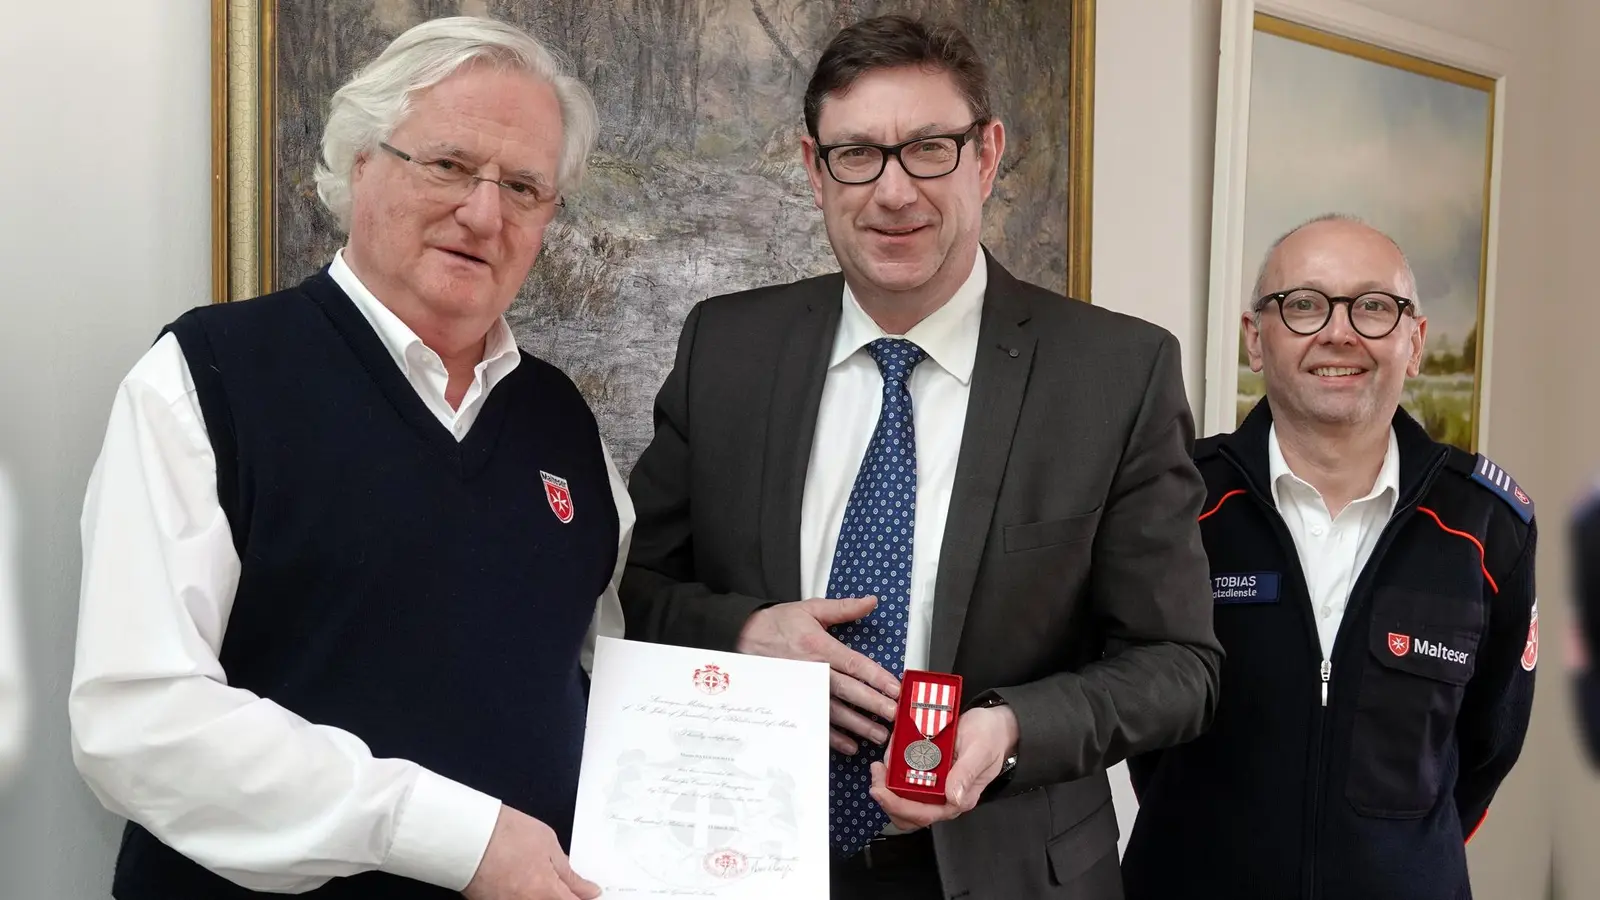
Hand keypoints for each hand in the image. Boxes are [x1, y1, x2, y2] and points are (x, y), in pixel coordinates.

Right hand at [462, 805, 598, 899]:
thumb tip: (588, 890)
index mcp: (546, 891)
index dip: (581, 899)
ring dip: (541, 896)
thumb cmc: (505, 833)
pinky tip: (519, 885)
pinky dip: (520, 896)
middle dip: (560, 896)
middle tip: (558, 885)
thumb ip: (567, 872)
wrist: (466, 835)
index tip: (587, 895)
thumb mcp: (547, 843)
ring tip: (534, 881)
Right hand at [736, 596, 900, 754]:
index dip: (876, 677)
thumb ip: (843, 608)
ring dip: (857, 725)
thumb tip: (870, 602)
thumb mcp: (811, 609)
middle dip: (872, 704)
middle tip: (893, 715)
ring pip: (834, 711)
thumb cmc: (779, 624)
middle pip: (847, 690)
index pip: (854, 664)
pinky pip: (816, 722)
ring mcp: (803, 690)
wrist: (743, 637)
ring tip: (878, 734)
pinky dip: (833, 736)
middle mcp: (813, 671)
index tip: (894, 688)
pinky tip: (850, 744)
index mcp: (820, 647)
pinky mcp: (795, 701)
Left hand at [868, 704, 1018, 830]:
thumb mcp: (980, 751)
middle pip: (908, 812)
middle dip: (887, 798)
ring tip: (879, 765)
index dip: (897, 806)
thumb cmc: (991, 738)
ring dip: (886, 784)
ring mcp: (935, 785)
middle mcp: (944, 796)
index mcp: (958, 798)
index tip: (880, 790)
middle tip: (875, 774)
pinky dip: (893, 769)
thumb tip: (952, 797)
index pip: (923, 814)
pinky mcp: (929, 772)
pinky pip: (905, 778)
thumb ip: (966, 773)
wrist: (996, 724)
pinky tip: (890, 754)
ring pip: (903, 797)